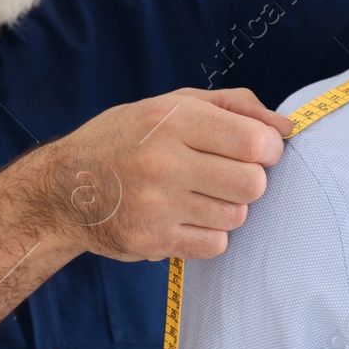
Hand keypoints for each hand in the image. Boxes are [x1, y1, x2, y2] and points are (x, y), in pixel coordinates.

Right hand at [26, 88, 290, 261]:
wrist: (62, 188)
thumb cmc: (126, 138)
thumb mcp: (172, 103)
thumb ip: (234, 106)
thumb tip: (286, 127)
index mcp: (173, 119)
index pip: (255, 143)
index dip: (267, 149)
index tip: (255, 151)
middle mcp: (164, 162)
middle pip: (253, 184)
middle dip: (249, 179)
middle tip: (226, 174)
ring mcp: (156, 207)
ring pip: (236, 216)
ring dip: (228, 207)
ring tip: (199, 194)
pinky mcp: (151, 241)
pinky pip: (215, 244)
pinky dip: (209, 233)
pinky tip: (185, 217)